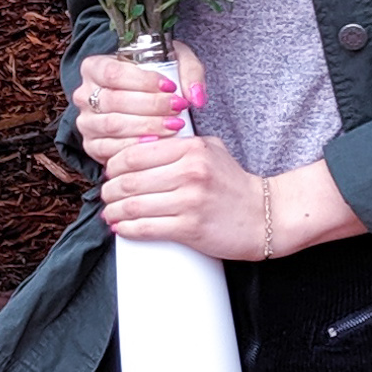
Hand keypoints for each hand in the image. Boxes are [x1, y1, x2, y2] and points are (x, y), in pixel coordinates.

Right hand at [72, 42, 205, 169]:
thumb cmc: (157, 80)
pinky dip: (135, 147)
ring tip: (174, 126)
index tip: (171, 86)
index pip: (113, 73)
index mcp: (95, 67)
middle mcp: (84, 94)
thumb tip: (195, 97)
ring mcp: (86, 122)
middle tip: (178, 109)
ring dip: (146, 127)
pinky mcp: (92, 146)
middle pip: (113, 101)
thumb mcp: (175, 63)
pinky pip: (110, 149)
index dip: (143, 81)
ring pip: (112, 125)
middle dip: (150, 106)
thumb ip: (190, 72)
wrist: (146, 107)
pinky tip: (157, 143)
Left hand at [101, 127, 268, 259]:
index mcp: (191, 149)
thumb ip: (180, 143)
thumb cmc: (234, 183)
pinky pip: (146, 228)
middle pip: (129, 180)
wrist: (265, 216)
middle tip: (106, 195)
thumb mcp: (212, 150)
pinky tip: (120, 227)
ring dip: (114, 211)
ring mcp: (190, 202)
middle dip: (109, 190)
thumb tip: (140, 145)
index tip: (110, 173)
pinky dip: (126, 229)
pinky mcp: (190, 229)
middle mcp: (189, 173)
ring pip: (133, 205)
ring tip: (110, 213)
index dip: (114, 165)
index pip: (135, 153)